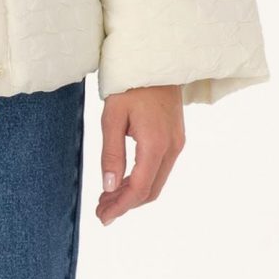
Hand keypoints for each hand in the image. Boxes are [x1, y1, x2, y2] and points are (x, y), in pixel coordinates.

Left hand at [97, 85, 184, 222]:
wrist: (157, 60)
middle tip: (101, 211)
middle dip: (125, 205)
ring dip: (133, 194)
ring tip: (108, 199)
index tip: (102, 217)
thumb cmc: (130, 84)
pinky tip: (124, 181)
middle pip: (150, 191)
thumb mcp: (112, 117)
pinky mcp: (175, 138)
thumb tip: (109, 187)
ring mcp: (177, 143)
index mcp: (156, 144)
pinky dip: (142, 181)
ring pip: (157, 182)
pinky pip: (160, 169)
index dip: (120, 207)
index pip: (139, 189)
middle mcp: (172, 148)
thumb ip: (111, 154)